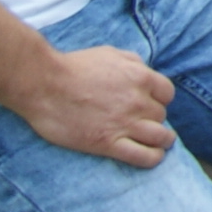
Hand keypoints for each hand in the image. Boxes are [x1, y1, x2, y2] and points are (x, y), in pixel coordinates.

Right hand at [17, 45, 177, 168]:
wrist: (44, 84)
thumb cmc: (74, 66)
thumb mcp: (110, 53)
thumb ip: (132, 63)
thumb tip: (144, 72)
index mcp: (140, 77)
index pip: (167, 94)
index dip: (160, 100)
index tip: (151, 104)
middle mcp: (137, 101)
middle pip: (160, 115)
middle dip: (154, 118)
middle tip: (143, 122)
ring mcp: (124, 124)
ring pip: (160, 137)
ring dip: (163, 140)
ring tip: (161, 143)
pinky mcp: (107, 144)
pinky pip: (143, 156)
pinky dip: (153, 158)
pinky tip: (153, 156)